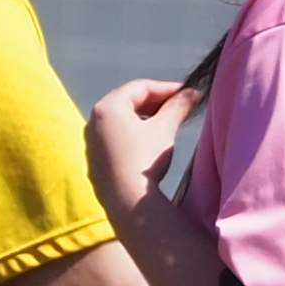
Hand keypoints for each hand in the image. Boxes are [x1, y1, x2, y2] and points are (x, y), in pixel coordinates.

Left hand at [86, 78, 192, 225]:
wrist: (126, 198)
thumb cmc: (145, 159)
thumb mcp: (165, 129)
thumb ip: (178, 107)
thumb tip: (193, 93)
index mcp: (108, 107)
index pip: (140, 87)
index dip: (167, 88)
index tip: (188, 93)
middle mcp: (94, 120)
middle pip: (128, 101)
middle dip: (156, 101)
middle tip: (180, 105)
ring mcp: (91, 140)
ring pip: (121, 119)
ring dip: (145, 116)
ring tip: (168, 122)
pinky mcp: (95, 157)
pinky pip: (115, 136)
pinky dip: (134, 132)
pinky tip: (150, 141)